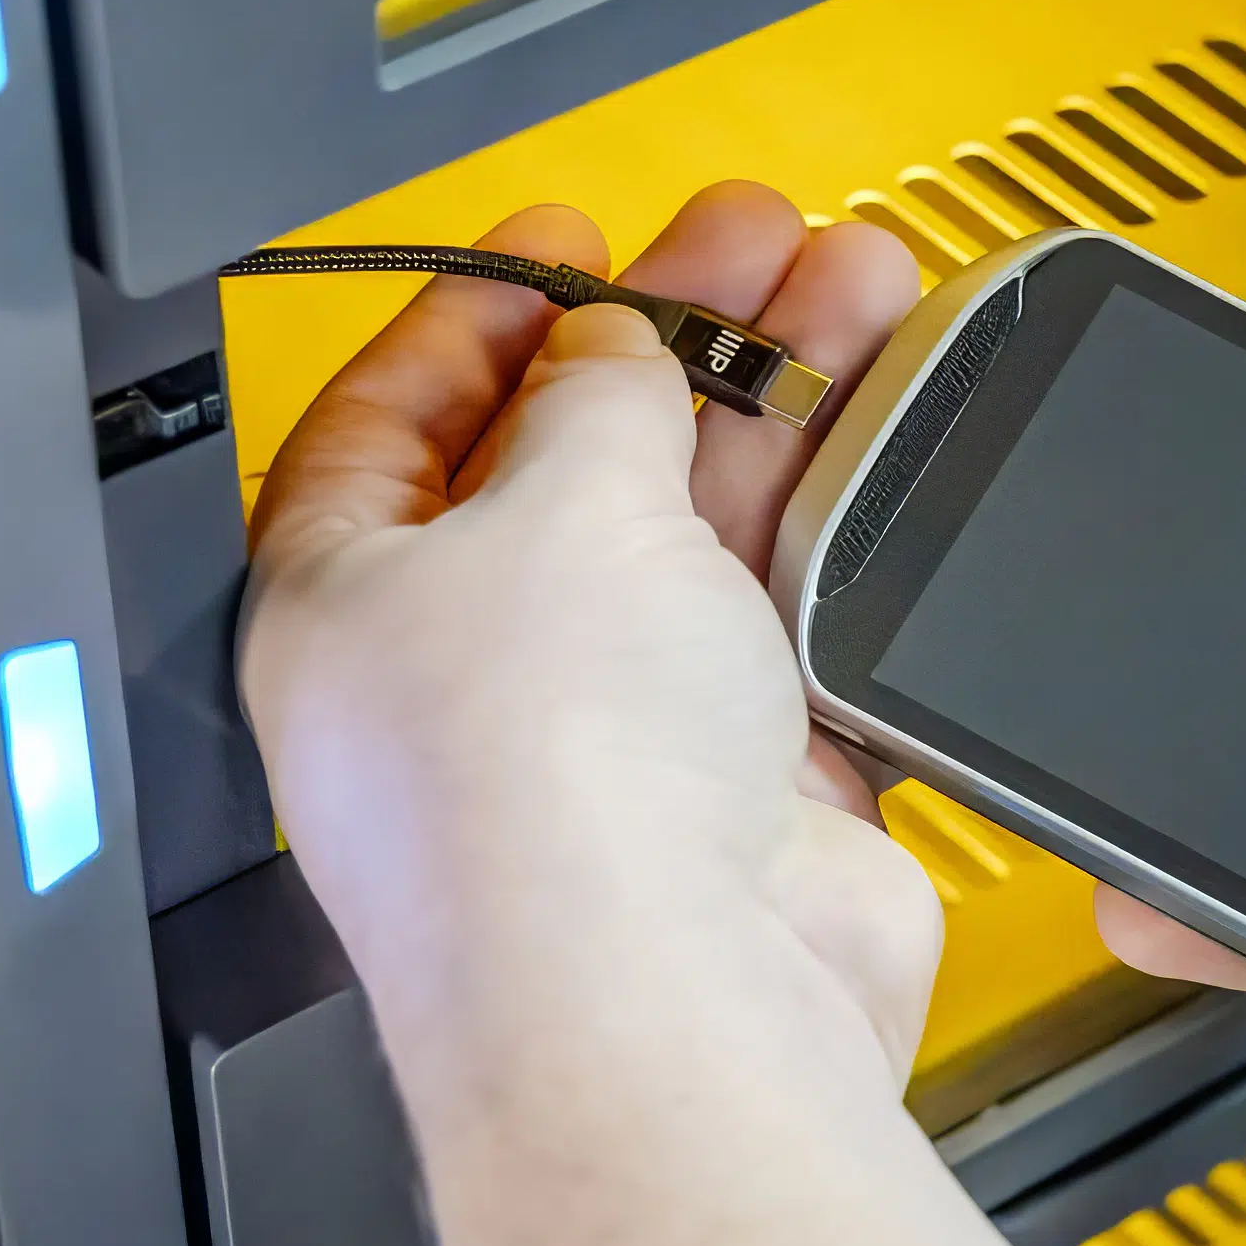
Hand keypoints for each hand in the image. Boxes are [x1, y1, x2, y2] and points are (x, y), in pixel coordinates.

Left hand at [241, 181, 1183, 1245]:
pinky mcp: (751, 812)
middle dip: (668, 340)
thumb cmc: (545, 795)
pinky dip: (854, 546)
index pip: (389, 426)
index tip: (561, 240)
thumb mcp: (556, 501)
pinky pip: (803, 641)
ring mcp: (616, 754)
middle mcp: (472, 686)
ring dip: (781, 411)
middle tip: (748, 242)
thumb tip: (617, 344)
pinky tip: (896, 450)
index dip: (476, 317)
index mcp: (349, 605)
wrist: (675, 1006)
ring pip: (704, 544)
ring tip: (856, 293)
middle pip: (572, 469)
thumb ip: (596, 397)